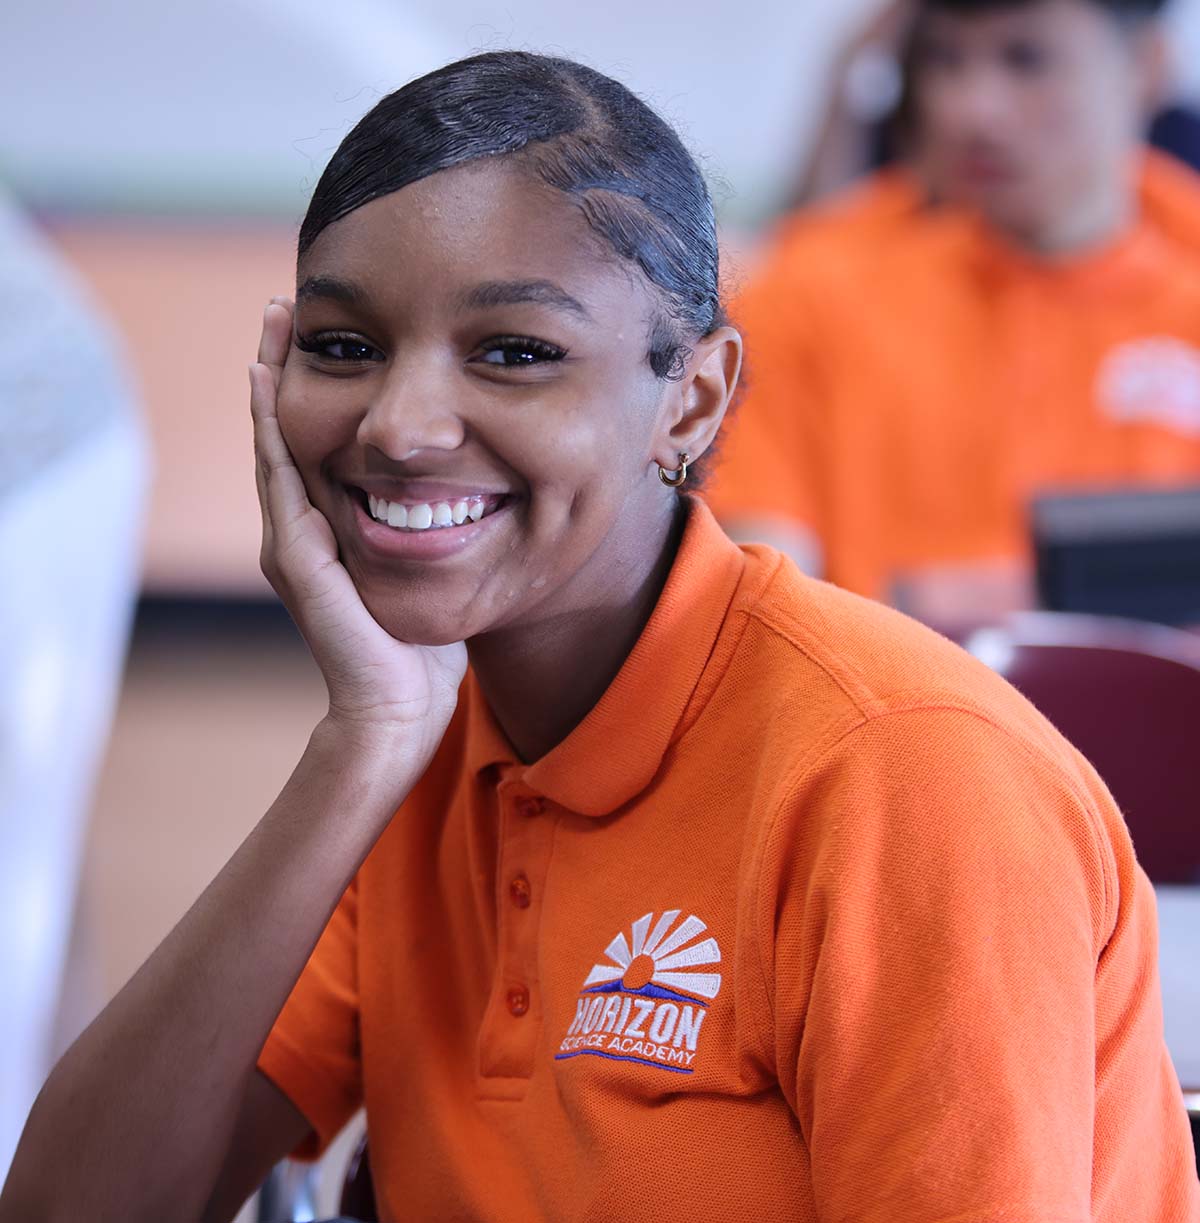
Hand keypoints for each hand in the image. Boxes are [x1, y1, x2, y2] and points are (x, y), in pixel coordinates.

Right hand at [250, 300, 466, 759]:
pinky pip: (282, 474)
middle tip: (286, 307)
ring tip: (275, 324)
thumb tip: (468, 502)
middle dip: (285, 369)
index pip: (319, 446)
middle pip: (287, 432)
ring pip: (276, 442)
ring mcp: (292, 541)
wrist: (398, 709)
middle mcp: (303, 530)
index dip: (316, 392)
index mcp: (333, 533)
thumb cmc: (419, 653)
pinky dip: (274, 424)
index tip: (327, 336)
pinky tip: (270, 380)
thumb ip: (428, 539)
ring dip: (273, 381)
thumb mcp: (428, 578)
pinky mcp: (297, 556)